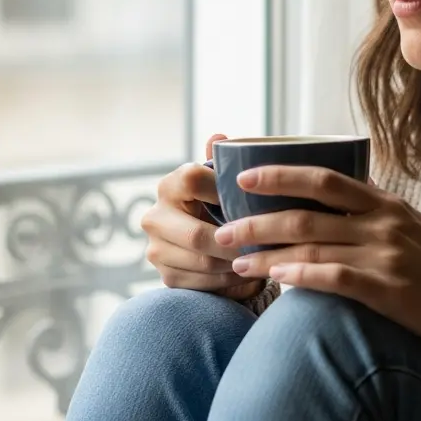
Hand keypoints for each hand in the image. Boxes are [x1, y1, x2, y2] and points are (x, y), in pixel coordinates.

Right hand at [139, 133, 264, 301]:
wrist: (206, 243)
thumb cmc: (220, 205)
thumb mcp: (223, 183)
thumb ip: (220, 162)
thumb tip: (218, 138)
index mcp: (169, 185)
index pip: (192, 179)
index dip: (224, 189)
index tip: (252, 197)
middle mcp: (154, 217)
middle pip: (197, 234)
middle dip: (235, 240)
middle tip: (266, 242)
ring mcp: (156, 249)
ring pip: (203, 261)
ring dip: (237, 263)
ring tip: (264, 259)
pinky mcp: (167, 277)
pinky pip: (203, 283)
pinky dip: (231, 281)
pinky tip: (250, 274)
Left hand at [214, 165, 420, 340]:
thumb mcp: (404, 224)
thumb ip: (365, 211)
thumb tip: (316, 202)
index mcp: (383, 201)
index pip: (322, 178)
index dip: (280, 175)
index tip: (243, 178)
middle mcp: (382, 222)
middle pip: (305, 215)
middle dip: (257, 222)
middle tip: (223, 230)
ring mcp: (385, 255)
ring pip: (311, 247)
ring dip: (267, 256)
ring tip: (237, 263)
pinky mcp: (387, 289)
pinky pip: (334, 278)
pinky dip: (301, 278)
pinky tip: (276, 282)